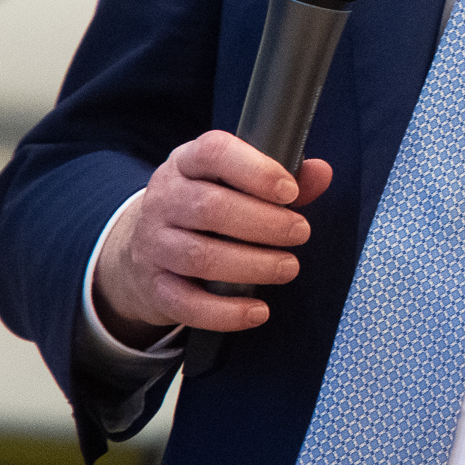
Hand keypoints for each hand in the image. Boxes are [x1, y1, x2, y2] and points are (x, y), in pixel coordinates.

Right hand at [93, 130, 332, 348]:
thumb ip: (279, 177)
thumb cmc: (203, 208)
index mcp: (187, 162)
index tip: (290, 191)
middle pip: (210, 208)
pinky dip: (225, 312)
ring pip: (199, 257)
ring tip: (288, 267)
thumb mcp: (231, 181)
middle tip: (301, 233)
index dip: (255, 170)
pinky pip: (186, 303)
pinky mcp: (154, 287)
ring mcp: (153, 244)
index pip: (213, 152)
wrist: (143, 248)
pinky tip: (258, 310)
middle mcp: (164, 199)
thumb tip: (321, 173)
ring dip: (252, 266)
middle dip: (263, 223)